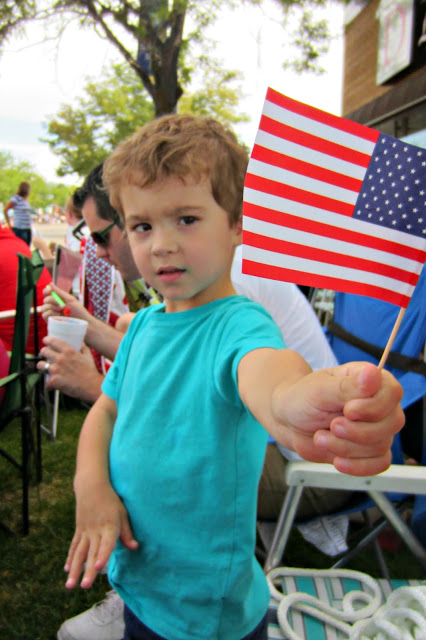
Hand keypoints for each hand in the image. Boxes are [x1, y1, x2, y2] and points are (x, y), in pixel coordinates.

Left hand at [37, 337, 102, 402]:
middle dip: (43, 354)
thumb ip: (83, 347)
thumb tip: (80, 342)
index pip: (51, 341)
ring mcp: (56, 370)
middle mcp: (60, 359)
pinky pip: (46, 382)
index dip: (46, 340)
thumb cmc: (91, 371)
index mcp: (68, 351)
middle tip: (46, 357)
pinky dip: (49, 385)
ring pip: (40, 365)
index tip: (45, 342)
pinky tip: (53, 386)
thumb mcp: (88, 355)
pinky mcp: (54, 381)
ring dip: (42, 368)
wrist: (92, 386)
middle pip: (43, 351)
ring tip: (46, 371)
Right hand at [39, 283, 87, 321]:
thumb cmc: (78, 310)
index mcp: (57, 299)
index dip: (46, 291)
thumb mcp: (70, 299)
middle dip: (52, 300)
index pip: (47, 293)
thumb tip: (50, 283)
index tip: (50, 291)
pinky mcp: (50, 321)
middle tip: (62, 305)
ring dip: (52, 307)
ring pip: (43, 307)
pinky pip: (44, 315)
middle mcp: (52, 306)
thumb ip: (59, 292)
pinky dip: (50, 313)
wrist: (82, 322)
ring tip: (62, 311)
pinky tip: (58, 315)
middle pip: (45, 300)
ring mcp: (51, 314)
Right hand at [65, 482, 137, 588]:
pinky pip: (74, 546)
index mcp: (109, 526)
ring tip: (70, 586)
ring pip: (79, 553)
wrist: (92, 486)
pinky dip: (70, 558)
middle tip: (84, 587)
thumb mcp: (123, 513)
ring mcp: (85, 531)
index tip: (98, 567)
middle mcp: (96, 531)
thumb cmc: (112, 500)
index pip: (107, 543)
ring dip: (75, 570)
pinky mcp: (79, 530)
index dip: (103, 555)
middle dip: (87, 571)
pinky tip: (67, 570)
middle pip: (91, 553)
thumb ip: (127, 532)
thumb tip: (134, 547)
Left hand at [273, 362, 403, 475]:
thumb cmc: (303, 398)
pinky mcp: (370, 450)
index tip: (348, 410)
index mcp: (370, 380)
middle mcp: (379, 403)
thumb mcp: (320, 390)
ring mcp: (377, 427)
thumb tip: (373, 373)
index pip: (392, 392)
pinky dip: (358, 465)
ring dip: (346, 447)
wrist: (290, 420)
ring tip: (321, 437)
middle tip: (332, 426)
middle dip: (357, 431)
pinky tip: (338, 460)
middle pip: (391, 422)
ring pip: (381, 445)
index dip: (373, 406)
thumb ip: (347, 385)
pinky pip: (380, 463)